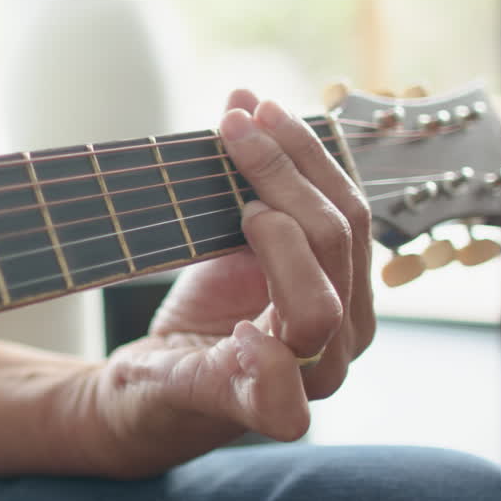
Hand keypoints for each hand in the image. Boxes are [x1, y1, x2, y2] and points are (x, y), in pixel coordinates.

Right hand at [76, 89, 375, 477]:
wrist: (162, 385)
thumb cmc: (156, 392)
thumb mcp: (164, 392)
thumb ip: (218, 385)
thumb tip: (262, 350)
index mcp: (291, 388)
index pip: (315, 314)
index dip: (289, 264)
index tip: (244, 218)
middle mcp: (331, 352)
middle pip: (330, 247)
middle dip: (282, 175)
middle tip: (234, 127)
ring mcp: (340, 309)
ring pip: (344, 217)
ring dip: (301, 155)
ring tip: (253, 108)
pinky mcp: (331, 274)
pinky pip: (335, 207)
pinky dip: (302, 159)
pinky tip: (266, 119)